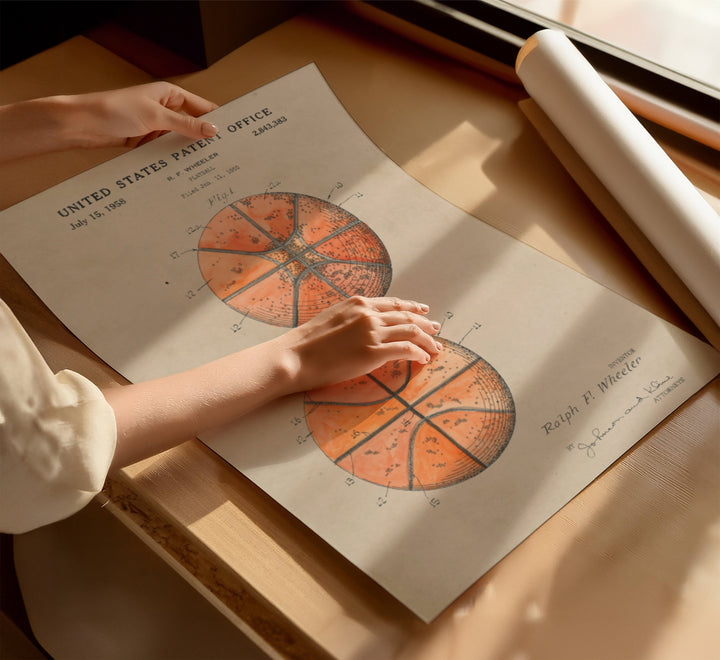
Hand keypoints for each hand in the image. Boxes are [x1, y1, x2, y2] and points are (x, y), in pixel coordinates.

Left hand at [0, 82, 218, 161]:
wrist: (82, 125)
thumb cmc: (115, 111)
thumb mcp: (156, 116)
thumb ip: (185, 125)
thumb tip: (213, 130)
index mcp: (169, 95)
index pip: (202, 107)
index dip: (217, 119)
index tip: (234, 134)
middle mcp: (164, 109)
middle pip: (192, 126)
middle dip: (205, 140)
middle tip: (225, 156)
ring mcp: (155, 127)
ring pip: (179, 141)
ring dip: (188, 152)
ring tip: (208, 167)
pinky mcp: (145, 142)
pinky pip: (165, 152)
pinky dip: (173, 160)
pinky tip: (184, 171)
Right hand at [275, 296, 441, 392]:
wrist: (294, 356)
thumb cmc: (305, 343)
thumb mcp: (330, 318)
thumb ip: (350, 318)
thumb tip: (362, 326)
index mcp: (357, 303)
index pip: (393, 303)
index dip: (411, 307)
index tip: (423, 311)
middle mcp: (368, 314)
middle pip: (407, 316)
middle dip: (425, 323)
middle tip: (436, 329)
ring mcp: (372, 333)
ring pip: (411, 331)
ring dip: (428, 340)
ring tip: (436, 348)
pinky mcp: (373, 353)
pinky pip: (406, 350)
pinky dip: (419, 354)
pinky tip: (423, 359)